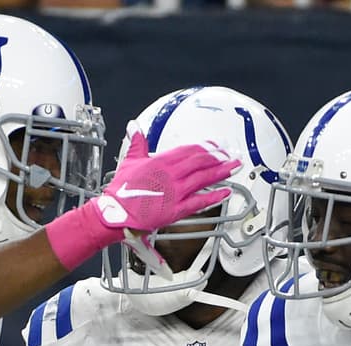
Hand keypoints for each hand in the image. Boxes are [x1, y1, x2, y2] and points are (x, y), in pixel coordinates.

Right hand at [46, 128, 239, 270]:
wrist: (116, 212)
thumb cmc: (121, 190)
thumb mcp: (130, 161)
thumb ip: (137, 143)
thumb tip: (135, 127)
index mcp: (161, 162)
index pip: (188, 151)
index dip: (205, 148)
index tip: (215, 146)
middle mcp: (171, 175)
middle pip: (200, 162)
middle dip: (218, 157)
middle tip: (231, 155)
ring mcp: (175, 192)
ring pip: (203, 178)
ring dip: (221, 171)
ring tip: (234, 167)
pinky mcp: (176, 209)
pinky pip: (200, 202)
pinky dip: (214, 196)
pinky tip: (226, 192)